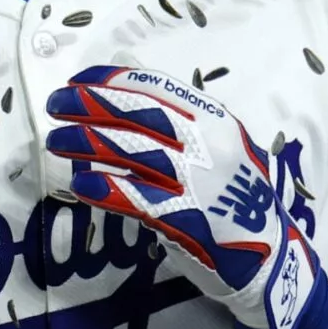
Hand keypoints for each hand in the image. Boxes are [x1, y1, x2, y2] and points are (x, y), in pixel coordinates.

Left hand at [44, 65, 321, 328]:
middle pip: (140, 113)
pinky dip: (108, 188)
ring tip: (57, 140)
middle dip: (92, 104)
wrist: (272, 256)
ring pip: (134, 151)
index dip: (111, 80)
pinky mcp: (189, 219)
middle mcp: (208, 144)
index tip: (78, 81)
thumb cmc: (236, 197)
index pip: (157, 87)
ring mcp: (199, 181)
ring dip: (88, 142)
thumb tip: (127, 72)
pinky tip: (83, 183)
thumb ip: (176, 113)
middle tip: (55, 104)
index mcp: (215, 120)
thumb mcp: (217, 144)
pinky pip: (139, 199)